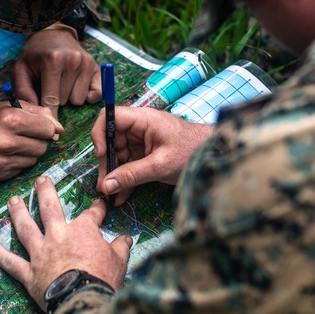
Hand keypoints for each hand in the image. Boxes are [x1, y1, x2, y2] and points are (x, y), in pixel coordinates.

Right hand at [0, 101, 64, 180]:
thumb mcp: (8, 106)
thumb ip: (37, 113)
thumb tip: (60, 128)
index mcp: (10, 120)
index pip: (48, 129)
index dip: (47, 127)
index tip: (40, 126)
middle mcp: (6, 142)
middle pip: (43, 146)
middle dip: (38, 140)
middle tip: (23, 134)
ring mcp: (1, 161)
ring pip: (34, 159)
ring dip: (28, 151)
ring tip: (12, 143)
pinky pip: (22, 169)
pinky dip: (18, 161)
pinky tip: (5, 153)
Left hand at [0, 176, 130, 310]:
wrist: (82, 300)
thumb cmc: (102, 279)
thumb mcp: (119, 261)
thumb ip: (120, 247)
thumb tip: (126, 239)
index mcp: (83, 232)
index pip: (92, 214)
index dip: (97, 208)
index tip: (99, 204)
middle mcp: (58, 236)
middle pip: (50, 208)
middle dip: (46, 192)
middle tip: (41, 180)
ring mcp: (40, 253)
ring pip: (25, 228)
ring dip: (18, 213)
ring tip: (13, 201)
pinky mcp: (29, 273)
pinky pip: (9, 261)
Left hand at [11, 24, 100, 118]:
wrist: (52, 33)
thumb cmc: (34, 55)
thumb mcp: (20, 69)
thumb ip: (23, 91)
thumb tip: (33, 111)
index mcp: (53, 61)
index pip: (51, 99)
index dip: (48, 115)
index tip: (46, 127)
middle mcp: (73, 61)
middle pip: (65, 102)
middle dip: (56, 99)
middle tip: (50, 86)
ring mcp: (86, 63)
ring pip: (79, 100)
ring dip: (70, 96)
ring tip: (62, 83)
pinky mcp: (96, 67)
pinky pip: (97, 94)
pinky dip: (87, 95)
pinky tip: (76, 86)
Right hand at [91, 107, 213, 206]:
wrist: (214, 156)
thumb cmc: (192, 151)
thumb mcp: (160, 165)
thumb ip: (132, 175)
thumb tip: (107, 185)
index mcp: (142, 120)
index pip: (110, 117)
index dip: (101, 134)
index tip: (101, 155)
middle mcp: (139, 128)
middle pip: (112, 140)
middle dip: (107, 163)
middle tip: (105, 186)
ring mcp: (142, 141)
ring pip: (119, 156)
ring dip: (115, 176)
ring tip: (112, 195)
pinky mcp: (147, 154)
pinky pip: (130, 165)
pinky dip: (125, 179)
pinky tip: (121, 196)